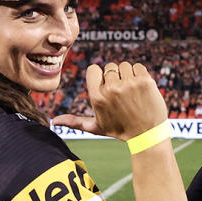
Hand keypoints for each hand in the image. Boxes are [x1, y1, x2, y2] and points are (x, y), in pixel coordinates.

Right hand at [52, 62, 167, 140]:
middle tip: (123, 96)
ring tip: (132, 93)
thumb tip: (54, 122)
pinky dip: (140, 75)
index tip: (107, 88)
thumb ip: (75, 121)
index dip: (100, 77)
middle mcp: (112, 89)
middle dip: (115, 77)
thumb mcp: (96, 127)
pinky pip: (138, 66)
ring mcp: (129, 84)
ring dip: (128, 75)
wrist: (147, 135)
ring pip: (124, 65)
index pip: (93, 69)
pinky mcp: (145, 81)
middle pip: (110, 67)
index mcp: (97, 97)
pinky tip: (141, 90)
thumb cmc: (120, 130)